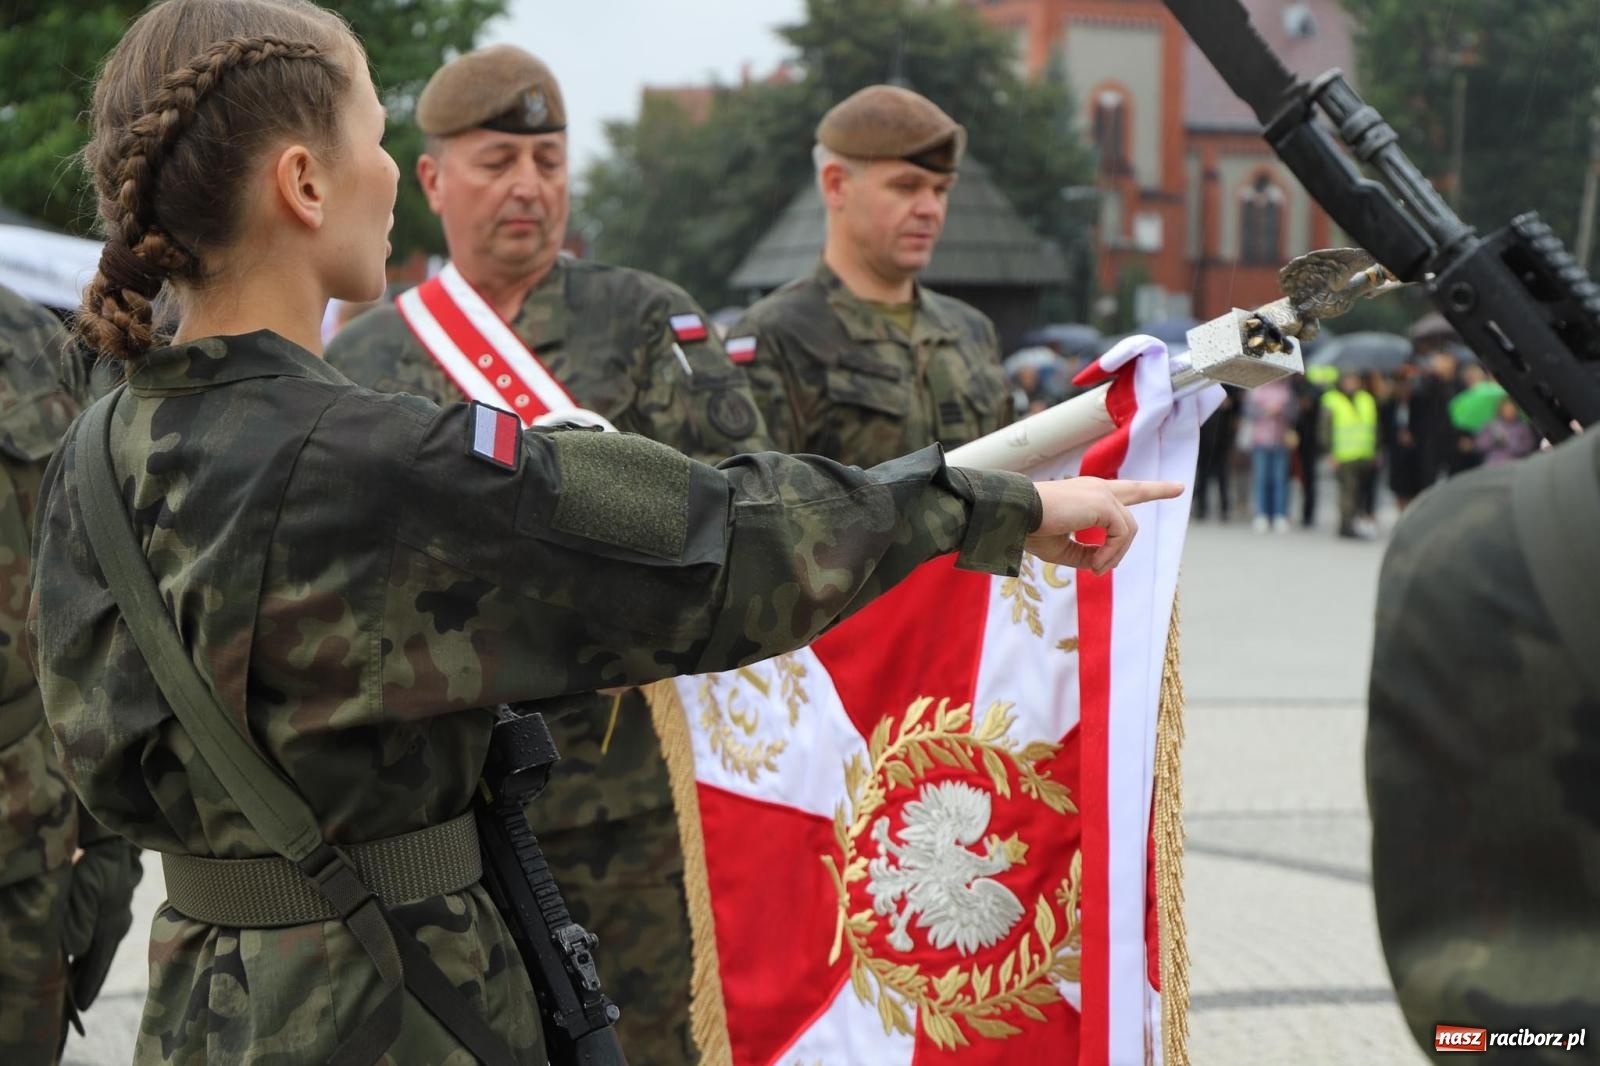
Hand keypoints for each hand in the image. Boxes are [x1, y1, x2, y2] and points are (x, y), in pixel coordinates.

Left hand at [61, 836, 142, 1011]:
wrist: (122, 835)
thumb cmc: (101, 861)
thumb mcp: (86, 889)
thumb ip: (78, 920)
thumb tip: (73, 951)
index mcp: (111, 926)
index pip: (95, 965)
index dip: (86, 988)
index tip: (78, 1010)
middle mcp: (118, 923)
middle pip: (100, 959)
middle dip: (88, 979)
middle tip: (76, 1003)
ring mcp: (121, 912)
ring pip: (103, 945)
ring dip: (90, 962)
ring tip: (78, 979)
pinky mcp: (118, 902)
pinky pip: (104, 931)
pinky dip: (94, 945)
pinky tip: (87, 947)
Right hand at [1024, 477, 1182, 573]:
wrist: (1015, 516)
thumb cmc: (1029, 529)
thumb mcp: (1060, 548)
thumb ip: (1084, 554)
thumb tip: (1104, 564)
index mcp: (1085, 495)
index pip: (1117, 492)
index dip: (1139, 491)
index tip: (1162, 486)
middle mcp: (1096, 488)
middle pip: (1135, 490)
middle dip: (1158, 489)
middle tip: (1180, 488)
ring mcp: (1102, 493)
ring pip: (1128, 530)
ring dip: (1115, 556)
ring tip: (1096, 569)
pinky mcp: (1104, 503)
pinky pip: (1122, 535)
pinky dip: (1112, 554)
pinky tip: (1096, 564)